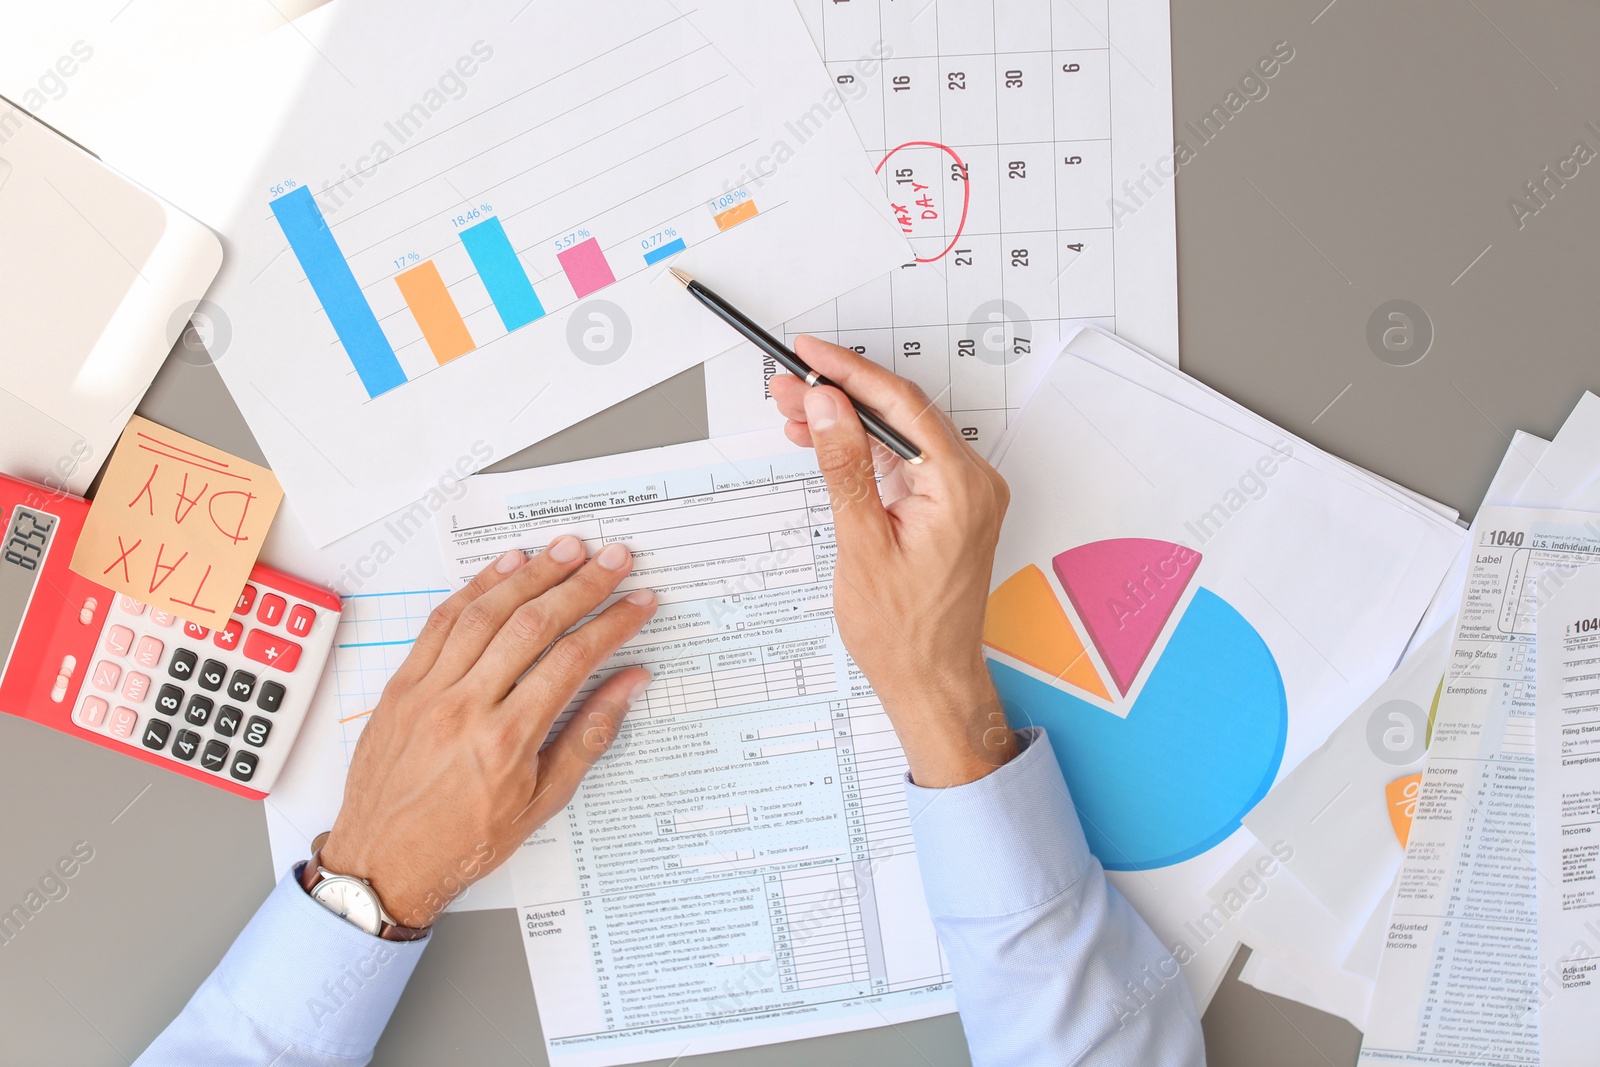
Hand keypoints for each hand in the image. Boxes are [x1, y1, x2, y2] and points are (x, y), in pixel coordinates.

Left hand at [317, 536, 656, 927]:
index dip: (612, 624)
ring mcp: (429, 692)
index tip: (638, 603)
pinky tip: (506, 568)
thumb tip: (628, 685)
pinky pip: (441, 623)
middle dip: (581, 584)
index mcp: (506, 741)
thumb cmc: (462, 842)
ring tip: (568, 549)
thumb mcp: (541, 802)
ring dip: (531, 574)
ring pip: (486, 613)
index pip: (572, 662)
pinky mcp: (402, 685)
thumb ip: (588, 736)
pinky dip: (475, 588)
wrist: (383, 865)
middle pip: (533, 626)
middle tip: (615, 558)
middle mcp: (466, 708)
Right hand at [771, 337, 1017, 786]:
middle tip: (788, 386)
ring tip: (795, 411)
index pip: (900, 405)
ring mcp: (964, 496)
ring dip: (848, 422)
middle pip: (900, 415)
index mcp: (959, 487)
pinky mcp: (951, 509)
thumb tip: (830, 407)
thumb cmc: (902, 632)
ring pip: (900, 436)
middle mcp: (972, 484)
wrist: (931, 682)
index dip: (848, 372)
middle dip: (840, 395)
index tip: (809, 353)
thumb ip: (845, 467)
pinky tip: (827, 444)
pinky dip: (865, 451)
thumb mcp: (861, 544)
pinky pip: (906, 462)